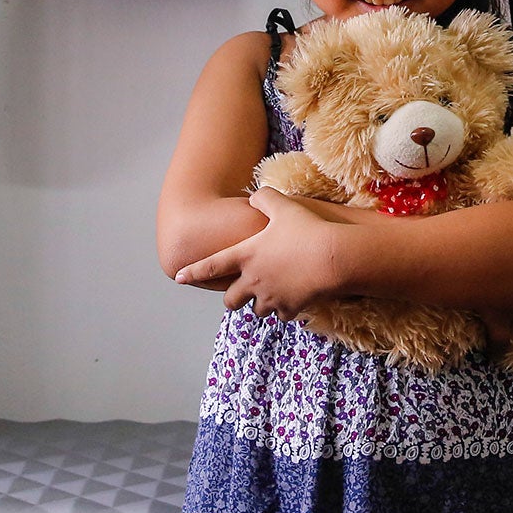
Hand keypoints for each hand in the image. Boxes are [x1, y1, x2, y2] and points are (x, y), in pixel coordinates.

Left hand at [174, 187, 338, 319]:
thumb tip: (253, 198)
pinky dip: (284, 309)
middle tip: (238, 292)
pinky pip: (282, 315)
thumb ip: (263, 198)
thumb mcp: (283, 206)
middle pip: (231, 300)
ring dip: (259, 304)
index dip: (193, 272)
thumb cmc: (306, 229)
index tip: (179, 277)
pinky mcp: (291, 308)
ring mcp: (271, 297)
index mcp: (245, 256)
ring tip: (268, 295)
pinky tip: (292, 300)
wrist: (333, 258)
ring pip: (256, 310)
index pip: (211, 266)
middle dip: (232, 298)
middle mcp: (253, 280)